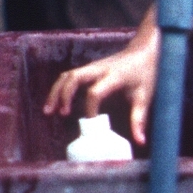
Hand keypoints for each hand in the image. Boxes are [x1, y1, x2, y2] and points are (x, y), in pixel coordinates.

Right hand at [43, 45, 157, 145]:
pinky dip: (59, 88)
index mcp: (113, 76)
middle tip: (60, 114)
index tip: (92, 125)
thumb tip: (140, 142)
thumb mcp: (145, 96)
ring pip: (67, 75)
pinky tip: (54, 104)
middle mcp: (99, 69)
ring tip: (48, 111)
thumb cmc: (144, 73)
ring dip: (56, 92)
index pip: (95, 92)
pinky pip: (69, 76)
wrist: (144, 51)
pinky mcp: (88, 69)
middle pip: (74, 78)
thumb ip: (139, 119)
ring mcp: (92, 67)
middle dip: (63, 95)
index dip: (90, 109)